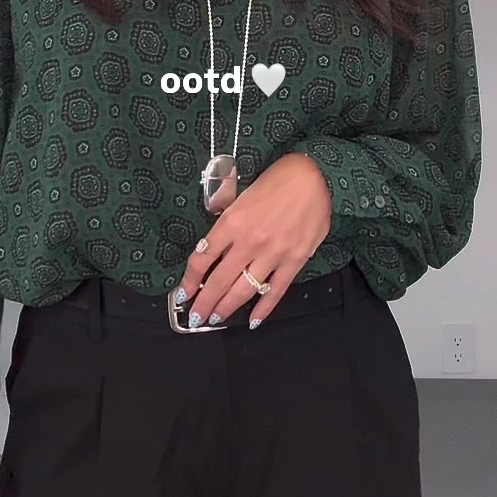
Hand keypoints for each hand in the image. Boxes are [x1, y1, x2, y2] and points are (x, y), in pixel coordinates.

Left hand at [173, 151, 332, 326]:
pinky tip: (252, 320)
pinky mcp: (294, 260)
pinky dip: (263, 308)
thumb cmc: (277, 181)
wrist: (313, 177)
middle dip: (204, 304)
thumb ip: (226, 222)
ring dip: (226, 308)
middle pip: (218, 281)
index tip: (183, 293)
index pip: (202, 258)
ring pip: (243, 290)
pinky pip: (275, 291)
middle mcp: (249, 241)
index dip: (189, 280)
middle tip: (194, 318)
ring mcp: (272, 253)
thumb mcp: (241, 196)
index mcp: (231, 222)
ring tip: (215, 319)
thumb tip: (214, 247)